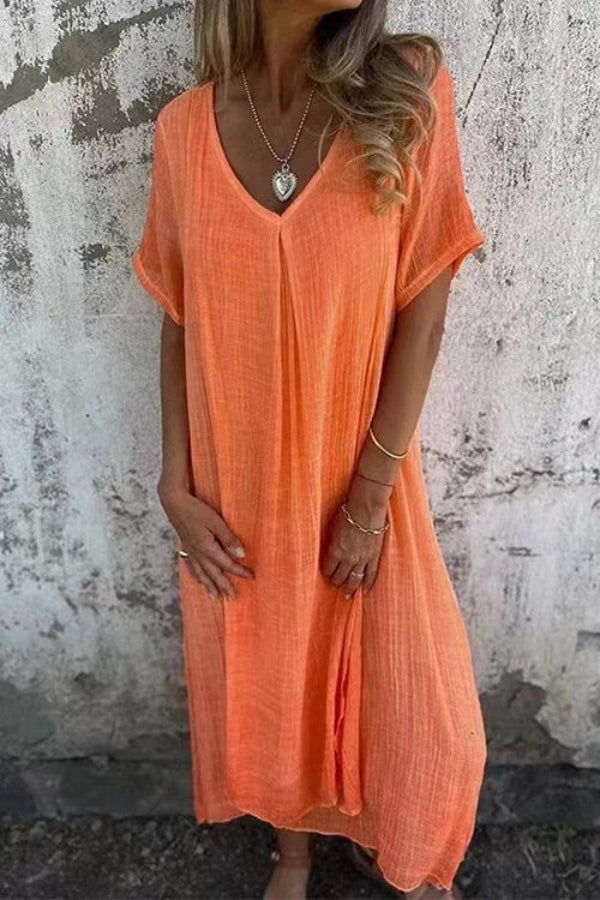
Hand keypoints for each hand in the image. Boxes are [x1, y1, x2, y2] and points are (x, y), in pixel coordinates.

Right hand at [158, 485, 253, 598]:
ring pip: (201, 574)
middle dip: (224, 586)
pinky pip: (191, 567)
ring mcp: (190, 551)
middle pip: (214, 574)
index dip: (239, 571)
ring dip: (209, 586)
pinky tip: (198, 579)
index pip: (227, 564)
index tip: (251, 577)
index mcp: (207, 548)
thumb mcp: (215, 521)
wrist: (174, 503)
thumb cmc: (196, 509)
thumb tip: (241, 555)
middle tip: (233, 598)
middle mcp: (198, 553)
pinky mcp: (185, 546)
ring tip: (215, 597)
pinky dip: (196, 576)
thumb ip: (228, 538)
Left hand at [321, 476, 389, 598]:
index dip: (327, 573)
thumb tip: (329, 552)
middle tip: (335, 585)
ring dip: (350, 588)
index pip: (328, 569)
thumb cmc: (346, 513)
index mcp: (334, 551)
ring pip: (355, 579)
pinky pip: (371, 574)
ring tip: (348, 595)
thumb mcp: (332, 528)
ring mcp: (362, 559)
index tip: (327, 574)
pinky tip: (365, 590)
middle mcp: (347, 558)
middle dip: (337, 582)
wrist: (366, 508)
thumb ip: (330, 543)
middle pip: (340, 577)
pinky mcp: (374, 557)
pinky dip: (368, 583)